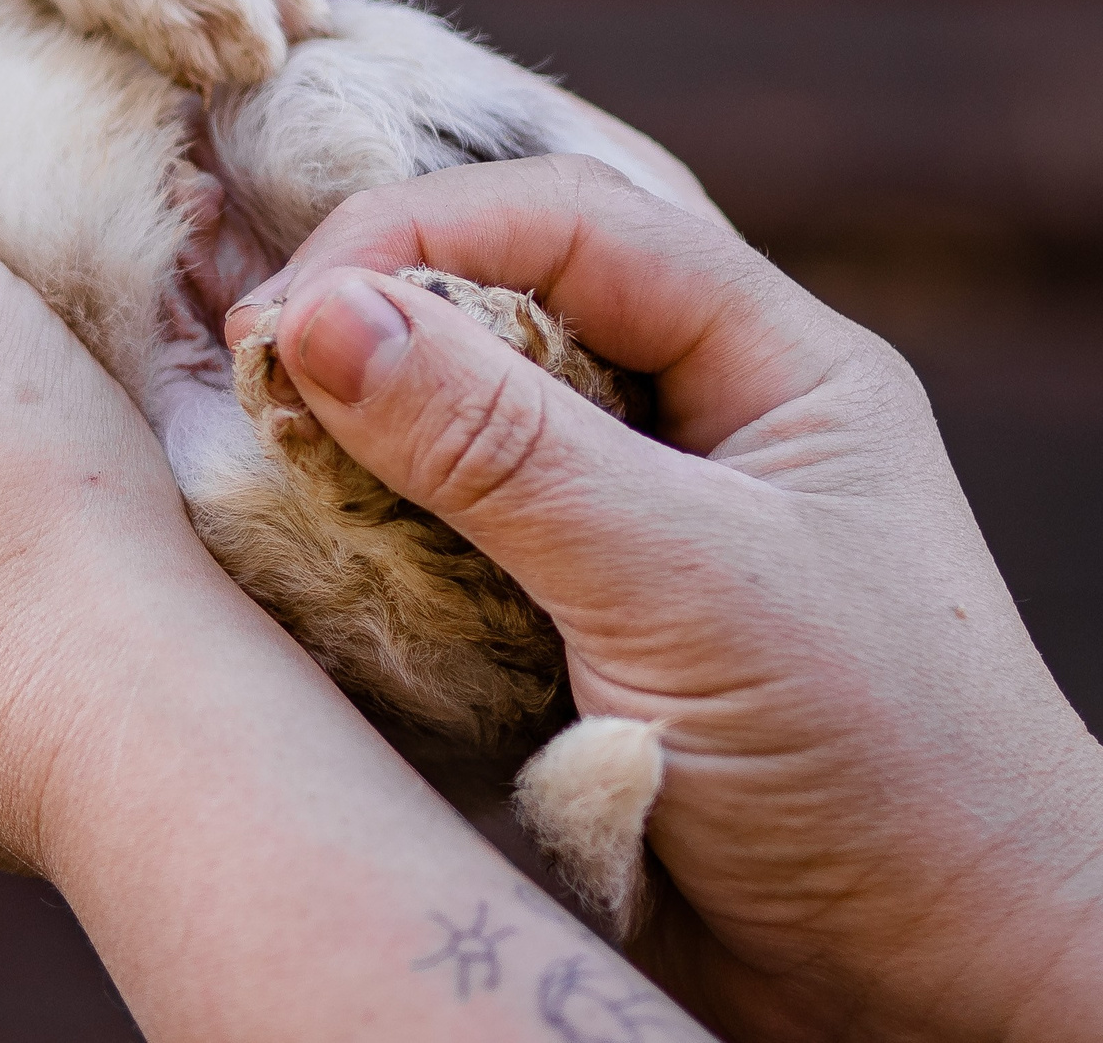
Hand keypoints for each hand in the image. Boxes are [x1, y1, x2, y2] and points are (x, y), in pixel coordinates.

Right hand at [233, 157, 1102, 1042]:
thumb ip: (497, 446)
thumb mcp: (683, 585)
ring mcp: (624, 525)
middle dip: (375, 317)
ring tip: (263, 454)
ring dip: (359, 430)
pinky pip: (438, 535)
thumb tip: (314, 315)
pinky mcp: (562, 624)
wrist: (936, 999)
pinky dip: (366, 531)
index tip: (294, 308)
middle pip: (505, 301)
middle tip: (253, 371)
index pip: (572, 224)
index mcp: (773, 365)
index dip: (422, 233)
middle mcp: (693, 422)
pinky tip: (306, 539)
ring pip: (458, 420)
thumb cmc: (877, 771)